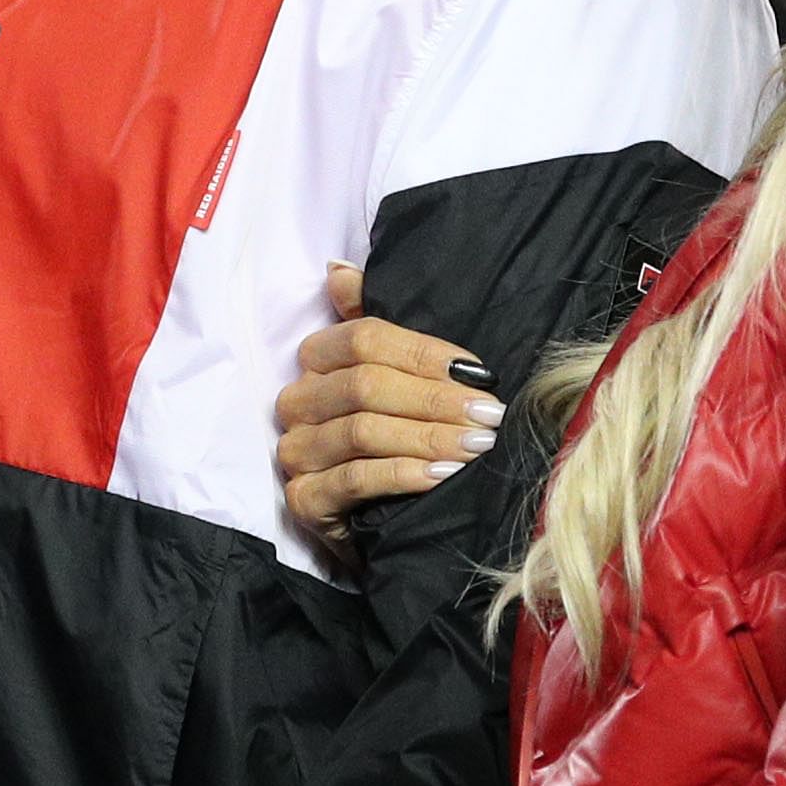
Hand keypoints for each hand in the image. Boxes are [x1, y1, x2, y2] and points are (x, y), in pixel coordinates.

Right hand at [275, 261, 498, 536]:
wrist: (382, 515)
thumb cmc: (396, 434)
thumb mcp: (393, 376)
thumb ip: (371, 322)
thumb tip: (338, 270)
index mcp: (317, 360)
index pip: (366, 337)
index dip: (425, 353)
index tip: (479, 374)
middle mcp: (298, 401)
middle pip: (366, 384)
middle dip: (436, 400)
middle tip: (489, 415)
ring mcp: (296, 451)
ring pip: (363, 431)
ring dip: (428, 437)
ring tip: (476, 444)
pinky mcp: (303, 499)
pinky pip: (355, 479)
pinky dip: (404, 475)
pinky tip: (442, 476)